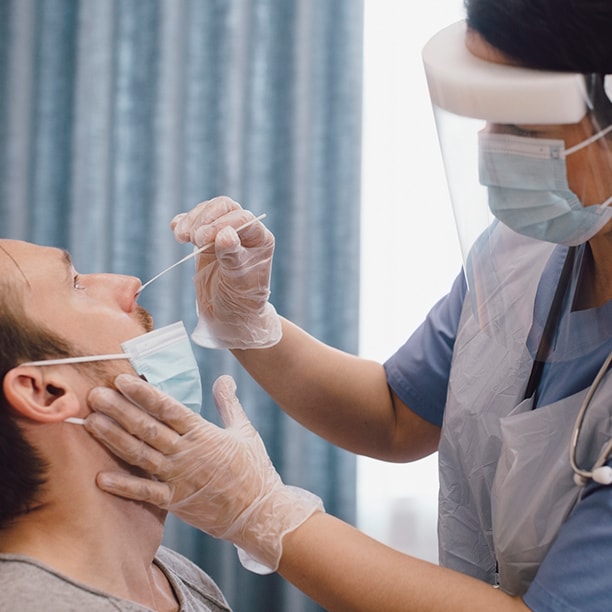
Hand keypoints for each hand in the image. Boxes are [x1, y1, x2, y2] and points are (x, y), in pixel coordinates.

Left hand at [85, 373, 323, 572]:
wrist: (260, 513)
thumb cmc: (254, 470)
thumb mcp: (245, 431)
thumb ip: (229, 404)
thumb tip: (224, 378)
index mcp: (204, 433)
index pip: (168, 408)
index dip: (143, 393)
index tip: (122, 379)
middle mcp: (187, 453)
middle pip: (147, 428)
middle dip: (119, 410)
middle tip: (94, 395)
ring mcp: (179, 478)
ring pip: (140, 455)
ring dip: (114, 438)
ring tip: (91, 422)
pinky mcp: (175, 502)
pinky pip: (145, 493)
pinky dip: (123, 486)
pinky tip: (100, 476)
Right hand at [172, 196, 281, 348]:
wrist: (228, 315)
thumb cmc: (240, 300)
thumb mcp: (238, 280)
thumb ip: (232, 256)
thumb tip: (225, 234)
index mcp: (259, 238)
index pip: (241, 218)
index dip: (220, 224)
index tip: (202, 240)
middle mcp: (244, 232)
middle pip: (223, 207)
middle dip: (204, 218)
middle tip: (193, 239)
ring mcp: (224, 233)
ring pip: (208, 211)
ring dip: (192, 221)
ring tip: (181, 237)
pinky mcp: (206, 239)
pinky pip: (194, 222)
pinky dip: (183, 223)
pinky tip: (177, 230)